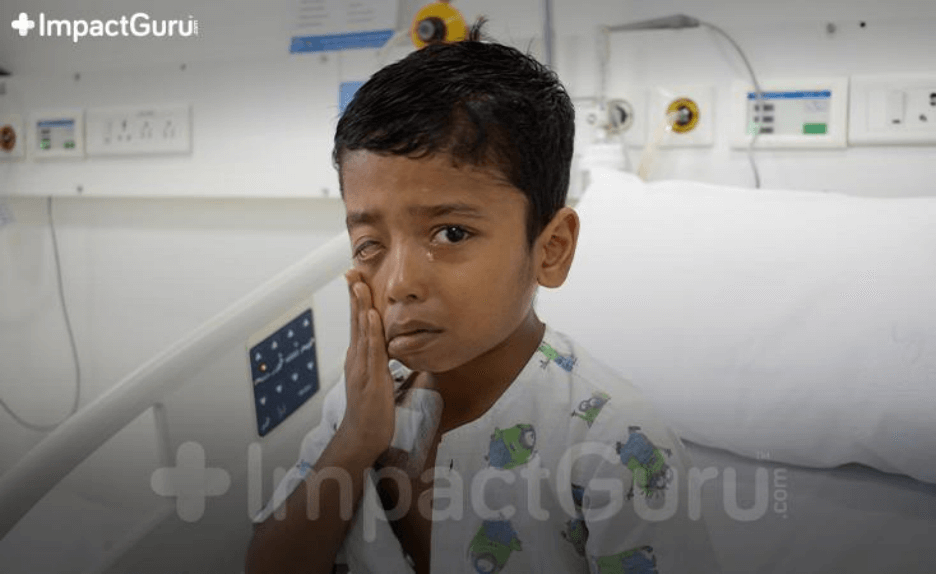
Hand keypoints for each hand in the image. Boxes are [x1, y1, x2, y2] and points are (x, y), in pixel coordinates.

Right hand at [337, 269, 395, 462]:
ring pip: (361, 331)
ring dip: (360, 306)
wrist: (363, 436)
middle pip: (355, 321)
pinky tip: (370, 316)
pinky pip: (372, 351)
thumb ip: (382, 362)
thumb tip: (392, 348)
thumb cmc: (373, 410)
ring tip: (360, 284)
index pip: (358, 322)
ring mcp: (362, 368)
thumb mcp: (379, 380)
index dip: (357, 300)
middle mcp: (357, 358)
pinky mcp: (371, 379)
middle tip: (351, 270)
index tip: (356, 278)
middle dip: (353, 295)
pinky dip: (370, 332)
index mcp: (360, 357)